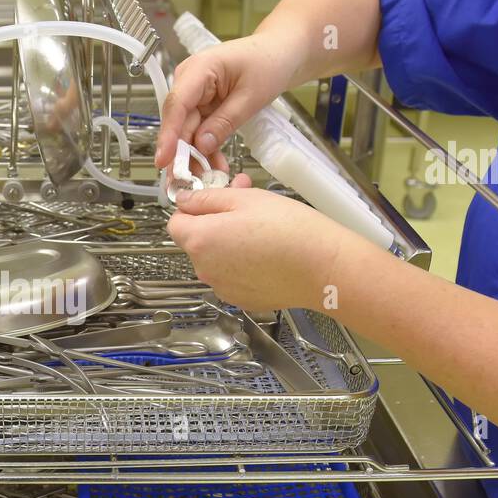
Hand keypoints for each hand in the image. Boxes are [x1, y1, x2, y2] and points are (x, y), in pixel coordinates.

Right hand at [154, 34, 298, 173]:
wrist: (280, 54)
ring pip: (187, 131)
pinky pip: (198, 132)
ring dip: (195, 156)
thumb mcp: (251, 96)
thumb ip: (225, 122)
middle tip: (184, 182)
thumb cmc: (269, 62)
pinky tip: (215, 166)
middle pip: (178, 122)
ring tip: (207, 178)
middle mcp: (190, 81)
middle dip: (181, 154)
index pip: (177, 105)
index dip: (168, 135)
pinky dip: (206, 150)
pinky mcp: (202, 106)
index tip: (164, 160)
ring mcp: (195, 94)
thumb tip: (202, 146)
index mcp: (199, 69)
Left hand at [166, 179, 371, 311]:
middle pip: (196, 241)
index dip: (192, 208)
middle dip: (215, 223)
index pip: (175, 222)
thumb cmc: (288, 230)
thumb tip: (184, 200)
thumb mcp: (244, 198)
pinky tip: (267, 253)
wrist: (322, 267)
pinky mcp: (241, 299)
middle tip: (245, 208)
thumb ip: (206, 198)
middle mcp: (205, 269)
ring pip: (215, 259)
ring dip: (229, 244)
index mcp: (200, 240)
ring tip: (262, 230)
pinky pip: (232, 276)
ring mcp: (222, 287)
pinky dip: (243, 265)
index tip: (212, 200)